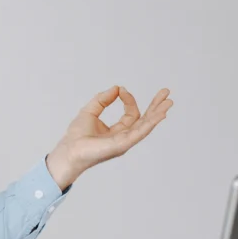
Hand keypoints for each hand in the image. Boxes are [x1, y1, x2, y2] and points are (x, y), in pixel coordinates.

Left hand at [45, 85, 172, 189]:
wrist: (68, 150)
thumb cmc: (76, 137)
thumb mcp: (90, 111)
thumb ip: (102, 99)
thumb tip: (117, 88)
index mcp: (117, 131)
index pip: (131, 113)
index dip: (128, 100)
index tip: (121, 90)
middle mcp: (124, 137)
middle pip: (145, 120)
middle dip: (156, 107)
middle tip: (166, 93)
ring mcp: (124, 142)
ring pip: (146, 126)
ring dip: (158, 114)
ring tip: (169, 103)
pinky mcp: (122, 145)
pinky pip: (139, 133)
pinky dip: (150, 123)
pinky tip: (159, 115)